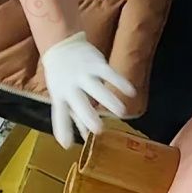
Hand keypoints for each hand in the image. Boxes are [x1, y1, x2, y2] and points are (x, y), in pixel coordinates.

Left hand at [42, 33, 135, 148]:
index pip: (59, 114)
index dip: (62, 129)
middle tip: (98, 131)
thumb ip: (73, 118)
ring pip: (96, 88)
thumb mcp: (63, 97)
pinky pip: (109, 72)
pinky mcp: (95, 63)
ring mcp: (83, 74)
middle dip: (87, 116)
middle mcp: (70, 86)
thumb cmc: (63, 79)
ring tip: (121, 112)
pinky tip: (131, 92)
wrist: (62, 47)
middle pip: (79, 102)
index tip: (66, 145)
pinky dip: (120, 82)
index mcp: (60, 96)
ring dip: (109, 99)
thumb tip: (80, 139)